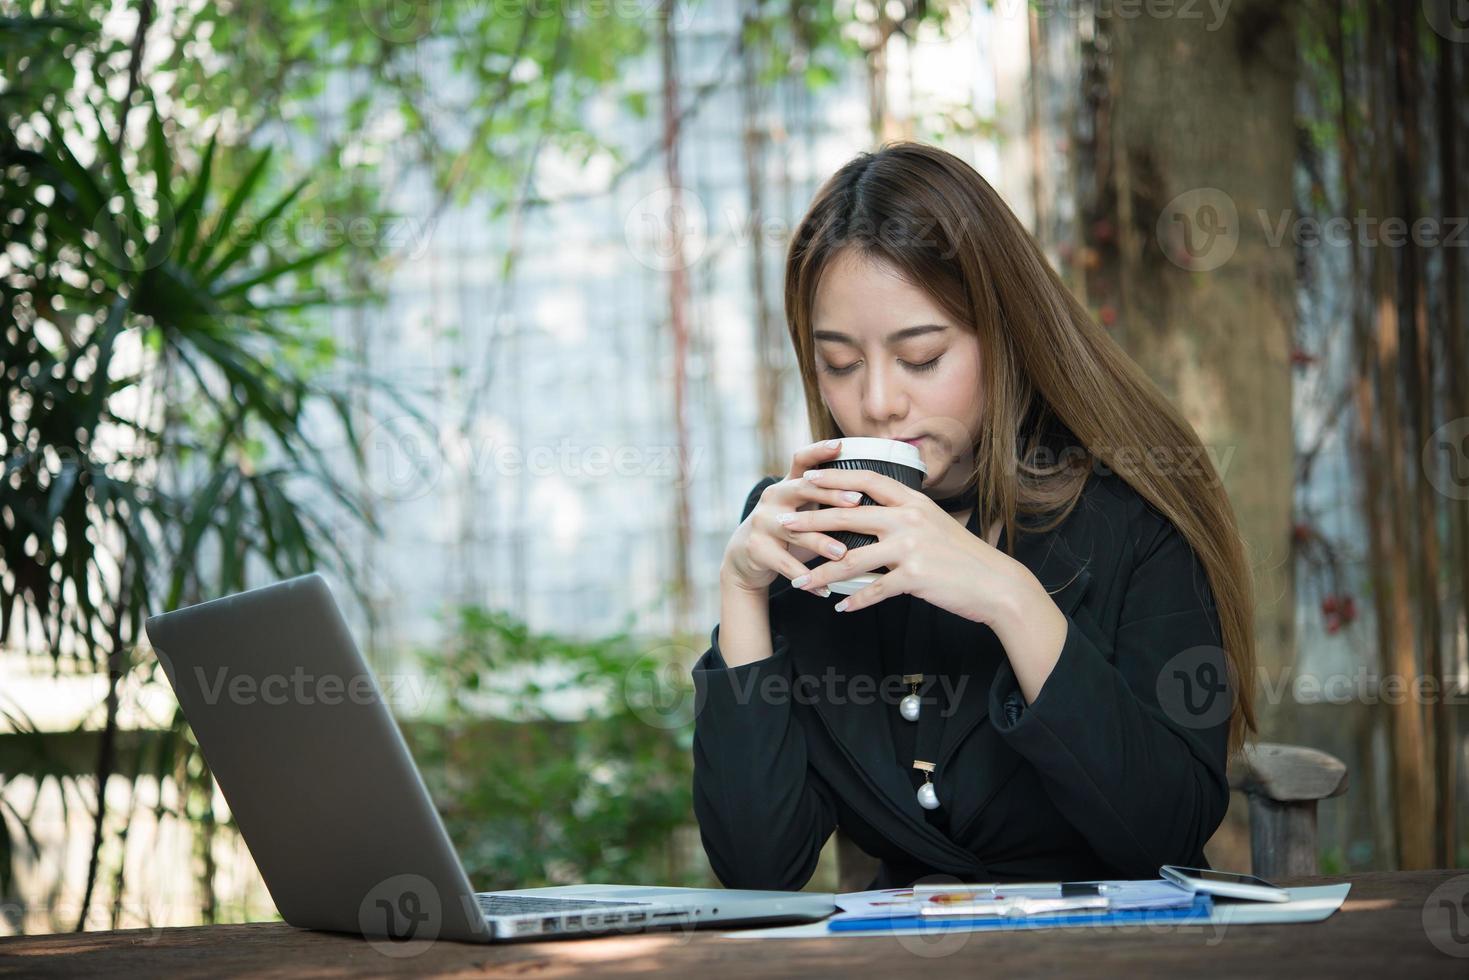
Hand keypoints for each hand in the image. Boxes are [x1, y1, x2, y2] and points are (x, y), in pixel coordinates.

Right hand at [719, 440, 866, 595]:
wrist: (746, 557)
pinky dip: (808, 579)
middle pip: (802, 489)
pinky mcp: (757, 548)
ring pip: (795, 530)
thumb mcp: (803, 508)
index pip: (802, 460)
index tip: (841, 444)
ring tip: (842, 554)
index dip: (819, 451)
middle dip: (831, 495)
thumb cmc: (789, 530)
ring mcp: (762, 522)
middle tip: (857, 503)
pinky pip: (786, 564)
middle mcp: (773, 497)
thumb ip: (828, 497)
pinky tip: (825, 589)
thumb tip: (878, 490)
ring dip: (821, 543)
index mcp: (788, 484)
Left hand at [780, 467, 1036, 626]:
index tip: (808, 478)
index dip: (835, 478)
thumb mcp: (935, 523)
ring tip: (801, 582)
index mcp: (914, 501)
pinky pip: (875, 590)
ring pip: (854, 559)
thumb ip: (906, 515)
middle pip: (850, 514)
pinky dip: (856, 601)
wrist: (996, 583)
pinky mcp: (915, 578)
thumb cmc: (962, 555)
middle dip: (813, 520)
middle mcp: (910, 519)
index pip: (867, 480)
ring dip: (824, 573)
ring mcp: (912, 548)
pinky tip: (840, 608)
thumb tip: (875, 510)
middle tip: (785, 524)